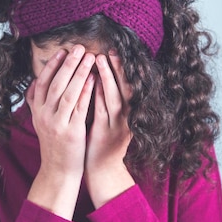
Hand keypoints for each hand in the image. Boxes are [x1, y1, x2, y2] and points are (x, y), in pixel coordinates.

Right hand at [26, 45, 95, 218]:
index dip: (52, 66)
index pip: (42, 83)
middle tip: (79, 48)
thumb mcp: (41, 122)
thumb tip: (35, 82)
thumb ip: (38, 102)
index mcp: (37, 111)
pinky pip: (79, 107)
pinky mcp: (71, 131)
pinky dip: (86, 91)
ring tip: (89, 58)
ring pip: (68, 92)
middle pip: (56, 83)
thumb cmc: (54, 144)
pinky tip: (93, 79)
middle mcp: (44, 115)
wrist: (58, 171)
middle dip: (68, 64)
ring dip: (79, 73)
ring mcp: (57, 123)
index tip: (62, 52)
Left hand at [84, 52, 135, 207]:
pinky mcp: (106, 135)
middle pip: (125, 88)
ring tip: (100, 60)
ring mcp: (117, 126)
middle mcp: (126, 118)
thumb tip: (98, 80)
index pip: (127, 86)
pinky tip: (94, 84)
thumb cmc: (102, 143)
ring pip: (115, 97)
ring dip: (108, 77)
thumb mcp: (108, 120)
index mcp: (127, 113)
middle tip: (111, 50)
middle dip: (118, 68)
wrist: (103, 171)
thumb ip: (106, 101)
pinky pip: (103, 112)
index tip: (114, 51)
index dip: (121, 69)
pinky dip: (99, 97)